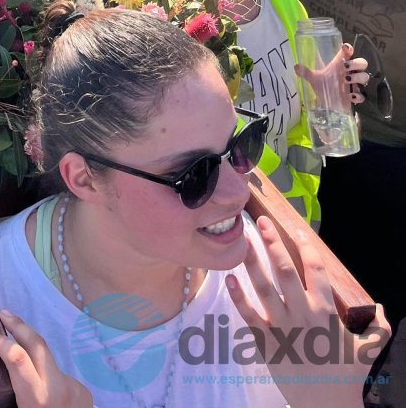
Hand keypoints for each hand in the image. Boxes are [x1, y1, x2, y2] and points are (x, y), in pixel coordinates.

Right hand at [0, 310, 93, 407]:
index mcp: (37, 399)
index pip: (20, 358)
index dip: (4, 344)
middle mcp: (58, 389)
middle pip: (38, 344)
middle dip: (20, 326)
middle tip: (5, 314)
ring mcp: (75, 388)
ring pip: (49, 360)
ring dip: (33, 354)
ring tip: (20, 355)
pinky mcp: (84, 392)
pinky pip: (60, 376)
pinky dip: (48, 376)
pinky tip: (44, 391)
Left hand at [227, 216, 388, 406]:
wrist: (325, 407)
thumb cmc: (345, 377)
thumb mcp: (368, 351)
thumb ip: (378, 329)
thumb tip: (383, 308)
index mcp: (326, 312)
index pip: (315, 269)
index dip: (306, 246)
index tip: (297, 231)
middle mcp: (302, 314)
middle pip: (284, 270)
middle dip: (272, 242)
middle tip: (260, 221)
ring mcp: (281, 327)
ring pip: (263, 287)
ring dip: (251, 261)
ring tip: (241, 239)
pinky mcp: (265, 342)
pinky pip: (248, 315)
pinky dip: (237, 296)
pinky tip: (228, 279)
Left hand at [294, 42, 367, 105]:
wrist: (327, 104)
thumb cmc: (324, 86)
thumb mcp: (314, 79)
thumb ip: (306, 72)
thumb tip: (295, 66)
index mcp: (340, 65)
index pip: (348, 52)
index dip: (349, 48)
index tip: (345, 48)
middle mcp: (349, 72)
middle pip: (362, 62)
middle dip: (356, 63)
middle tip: (345, 68)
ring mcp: (355, 84)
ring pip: (365, 76)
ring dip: (357, 77)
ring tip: (346, 80)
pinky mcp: (356, 96)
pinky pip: (363, 95)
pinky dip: (358, 95)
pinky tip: (351, 96)